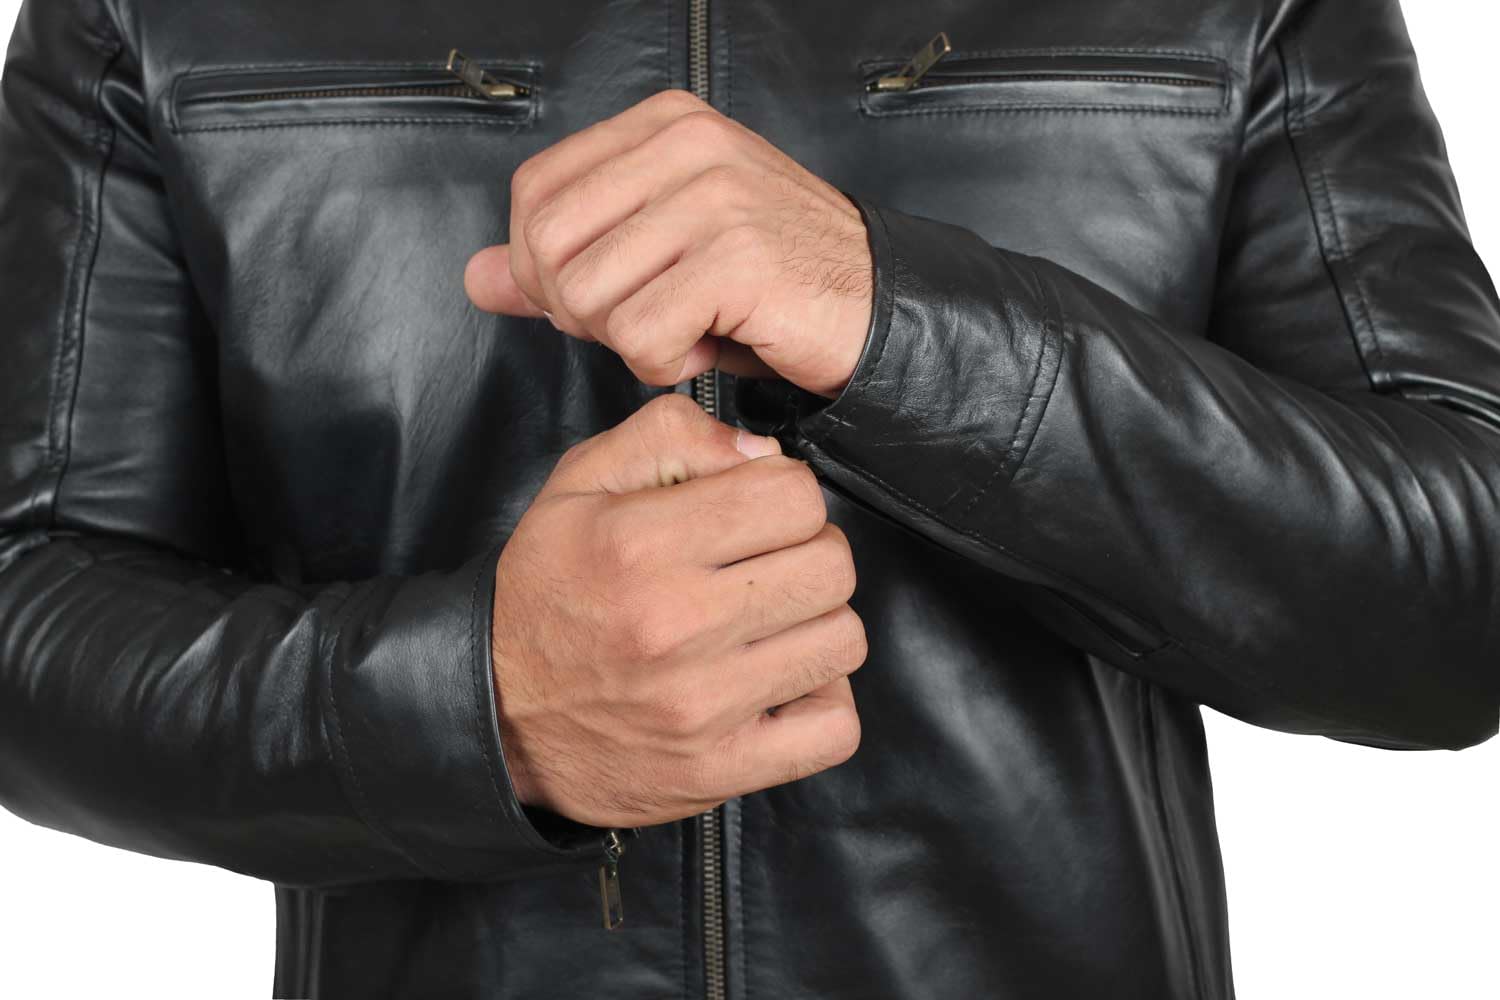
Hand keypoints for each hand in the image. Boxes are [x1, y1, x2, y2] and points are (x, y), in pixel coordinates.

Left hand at [464, 90, 872, 397]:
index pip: (535, 191)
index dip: (541, 266)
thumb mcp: (660, 254)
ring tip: (690, 328)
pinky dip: (666, 364)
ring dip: (629, 342)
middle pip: (547, 244)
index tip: (597, 296)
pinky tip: (713, 342)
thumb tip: (476, 278)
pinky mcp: (737, 258)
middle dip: (579, 311)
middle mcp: (686, 145)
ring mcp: (714, 196)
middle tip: (643, 322)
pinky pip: (641, 337)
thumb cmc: (771, 283)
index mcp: (663, 126)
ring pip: (588, 296)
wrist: (876, 310)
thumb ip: (565, 260)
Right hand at [491, 394, 865, 827]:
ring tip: (770, 625)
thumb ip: (671, 437)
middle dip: (810, 553)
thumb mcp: (578, 485)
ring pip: (841, 640)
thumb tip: (765, 452)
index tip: (758, 513)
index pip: (793, 497)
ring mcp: (702, 706)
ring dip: (816, 625)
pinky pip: (834, 729)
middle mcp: (676, 626)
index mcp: (642, 545)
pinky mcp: (719, 769)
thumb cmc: (546, 592)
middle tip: (769, 566)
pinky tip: (781, 683)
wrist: (496, 713)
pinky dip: (822, 703)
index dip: (785, 494)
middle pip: (830, 566)